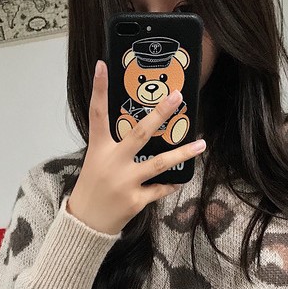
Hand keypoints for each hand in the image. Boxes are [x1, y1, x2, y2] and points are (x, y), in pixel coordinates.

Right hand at [66, 59, 206, 235]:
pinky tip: (182, 179)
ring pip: (159, 163)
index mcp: (99, 149)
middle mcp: (113, 163)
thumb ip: (116, 147)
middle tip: (177, 97)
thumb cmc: (93, 188)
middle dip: (160, 114)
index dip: (99, 89)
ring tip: (201, 144)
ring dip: (182, 153)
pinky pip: (160, 189)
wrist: (86, 223)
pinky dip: (171, 184)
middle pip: (139, 133)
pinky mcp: (135, 200)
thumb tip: (144, 131)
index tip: (102, 65)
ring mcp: (125, 182)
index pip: (97, 114)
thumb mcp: (97, 162)